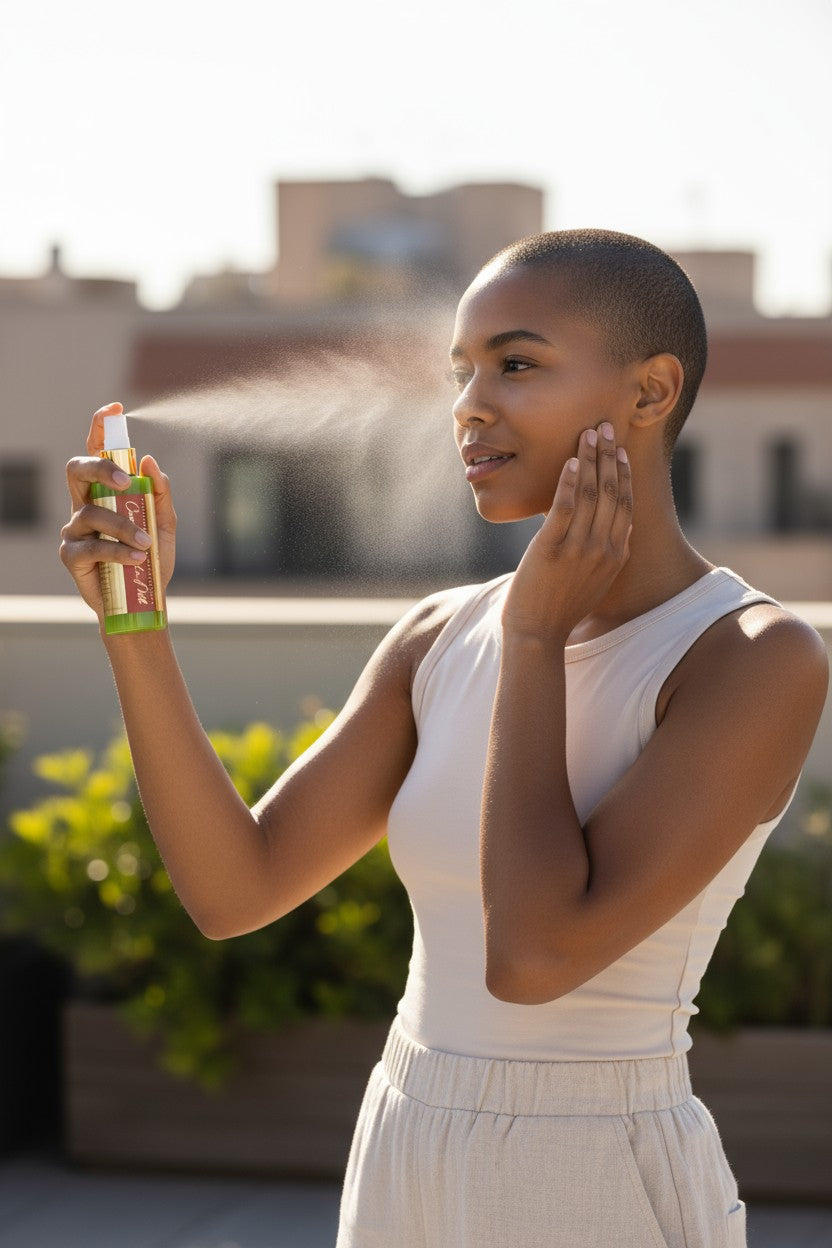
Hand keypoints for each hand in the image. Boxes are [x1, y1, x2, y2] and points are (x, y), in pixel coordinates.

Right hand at [60, 402, 176, 622]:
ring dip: (124, 526)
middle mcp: (85, 504)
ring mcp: (75, 529)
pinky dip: (117, 550)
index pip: (97, 452)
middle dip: (101, 468)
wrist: (143, 603)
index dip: (100, 427)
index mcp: (106, 492)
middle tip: (126, 482)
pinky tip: (136, 558)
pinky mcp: (71, 555)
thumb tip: (149, 460)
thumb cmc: (151, 560)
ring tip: (146, 544)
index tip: (115, 409)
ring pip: (92, 513)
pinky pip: (92, 545)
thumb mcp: (165, 525)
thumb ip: (160, 494)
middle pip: (78, 469)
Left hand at [502, 421, 632, 643]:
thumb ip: (611, 555)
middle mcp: (603, 548)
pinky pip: (565, 508)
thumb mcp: (598, 581)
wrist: (538, 634)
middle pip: (613, 492)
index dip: (623, 473)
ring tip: (589, 434)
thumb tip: (622, 530)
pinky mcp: (552, 549)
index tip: (620, 450)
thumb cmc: (562, 607)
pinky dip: (571, 481)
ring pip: (592, 494)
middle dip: (610, 455)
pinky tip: (571, 461)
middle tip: (607, 427)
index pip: (625, 504)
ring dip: (591, 459)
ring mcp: (579, 548)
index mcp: (616, 554)